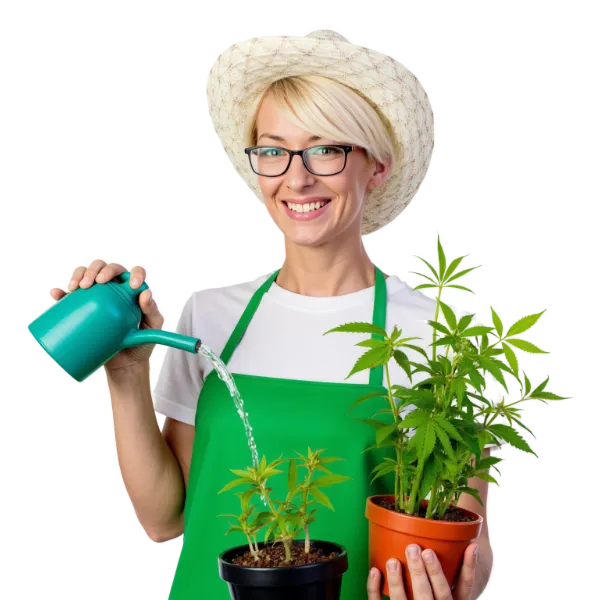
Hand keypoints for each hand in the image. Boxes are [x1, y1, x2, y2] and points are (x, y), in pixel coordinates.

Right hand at [47, 258, 165, 371]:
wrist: (125, 363)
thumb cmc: (142, 343)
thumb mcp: (153, 328)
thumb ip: (153, 311)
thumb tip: (144, 293)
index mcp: (134, 289)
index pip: (134, 272)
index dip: (133, 273)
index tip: (132, 285)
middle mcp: (115, 288)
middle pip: (106, 267)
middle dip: (99, 269)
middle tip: (96, 282)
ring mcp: (96, 296)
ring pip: (87, 274)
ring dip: (80, 274)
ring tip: (79, 287)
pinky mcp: (82, 308)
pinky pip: (69, 296)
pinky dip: (61, 292)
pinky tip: (58, 294)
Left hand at [367, 543, 478, 599]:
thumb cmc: (435, 596)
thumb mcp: (452, 592)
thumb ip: (459, 574)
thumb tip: (471, 545)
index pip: (453, 592)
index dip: (446, 573)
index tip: (436, 551)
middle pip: (427, 597)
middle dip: (420, 573)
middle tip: (414, 549)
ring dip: (397, 582)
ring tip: (393, 561)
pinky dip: (375, 589)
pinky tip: (375, 571)